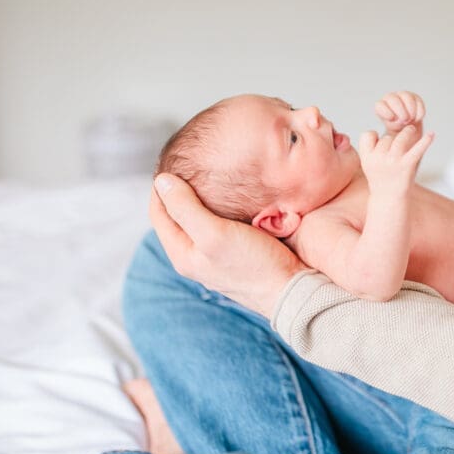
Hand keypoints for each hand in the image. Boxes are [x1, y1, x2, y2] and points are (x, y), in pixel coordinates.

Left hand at [150, 174, 307, 317]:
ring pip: (200, 222)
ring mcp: (217, 258)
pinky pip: (222, 227)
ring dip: (203, 200)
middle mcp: (197, 258)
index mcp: (183, 255)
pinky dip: (223, 210)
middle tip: (192, 166)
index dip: (162, 187)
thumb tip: (161, 181)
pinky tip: (235, 200)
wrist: (295, 291)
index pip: (159, 213)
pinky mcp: (238, 256)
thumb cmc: (255, 265)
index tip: (173, 162)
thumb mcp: (215, 233)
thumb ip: (185, 208)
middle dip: (181, 192)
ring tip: (212, 177)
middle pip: (178, 217)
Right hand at [357, 125, 434, 195]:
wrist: (389, 199)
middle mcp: (378, 159)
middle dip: (392, 140)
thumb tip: (394, 127)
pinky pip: (417, 150)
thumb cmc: (381, 178)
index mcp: (367, 158)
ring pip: (400, 138)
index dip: (374, 136)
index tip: (379, 143)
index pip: (368, 134)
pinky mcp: (407, 166)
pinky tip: (432, 134)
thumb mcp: (370, 163)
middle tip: (395, 151)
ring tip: (411, 130)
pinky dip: (426, 141)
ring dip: (407, 132)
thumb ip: (375, 147)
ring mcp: (393, 162)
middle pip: (387, 137)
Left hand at [375, 91, 425, 135]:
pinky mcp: (415, 98)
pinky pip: (417, 100)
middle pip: (393, 98)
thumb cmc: (396, 134)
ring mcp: (403, 96)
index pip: (380, 105)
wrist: (408, 131)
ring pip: (406, 97)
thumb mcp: (390, 135)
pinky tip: (417, 118)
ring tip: (412, 119)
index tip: (392, 119)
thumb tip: (399, 121)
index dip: (386, 111)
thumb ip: (392, 128)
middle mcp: (390, 98)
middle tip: (405, 120)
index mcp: (381, 107)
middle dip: (400, 110)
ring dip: (410, 109)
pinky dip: (418, 110)